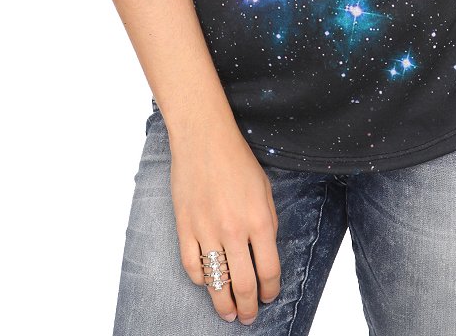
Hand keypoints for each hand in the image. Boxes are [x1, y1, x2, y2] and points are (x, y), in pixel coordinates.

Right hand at [169, 121, 280, 323]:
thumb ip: (268, 223)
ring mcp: (206, 230)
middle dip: (249, 307)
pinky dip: (201, 281)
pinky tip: (208, 284)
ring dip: (224, 304)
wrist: (204, 139)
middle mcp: (233, 230)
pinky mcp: (184, 227)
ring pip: (216, 283)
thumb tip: (265, 253)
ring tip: (230, 313)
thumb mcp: (265, 190)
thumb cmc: (238, 160)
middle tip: (250, 316)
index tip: (270, 296)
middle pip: (243, 284)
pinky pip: (192, 266)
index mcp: (259, 220)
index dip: (271, 290)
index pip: (269, 270)